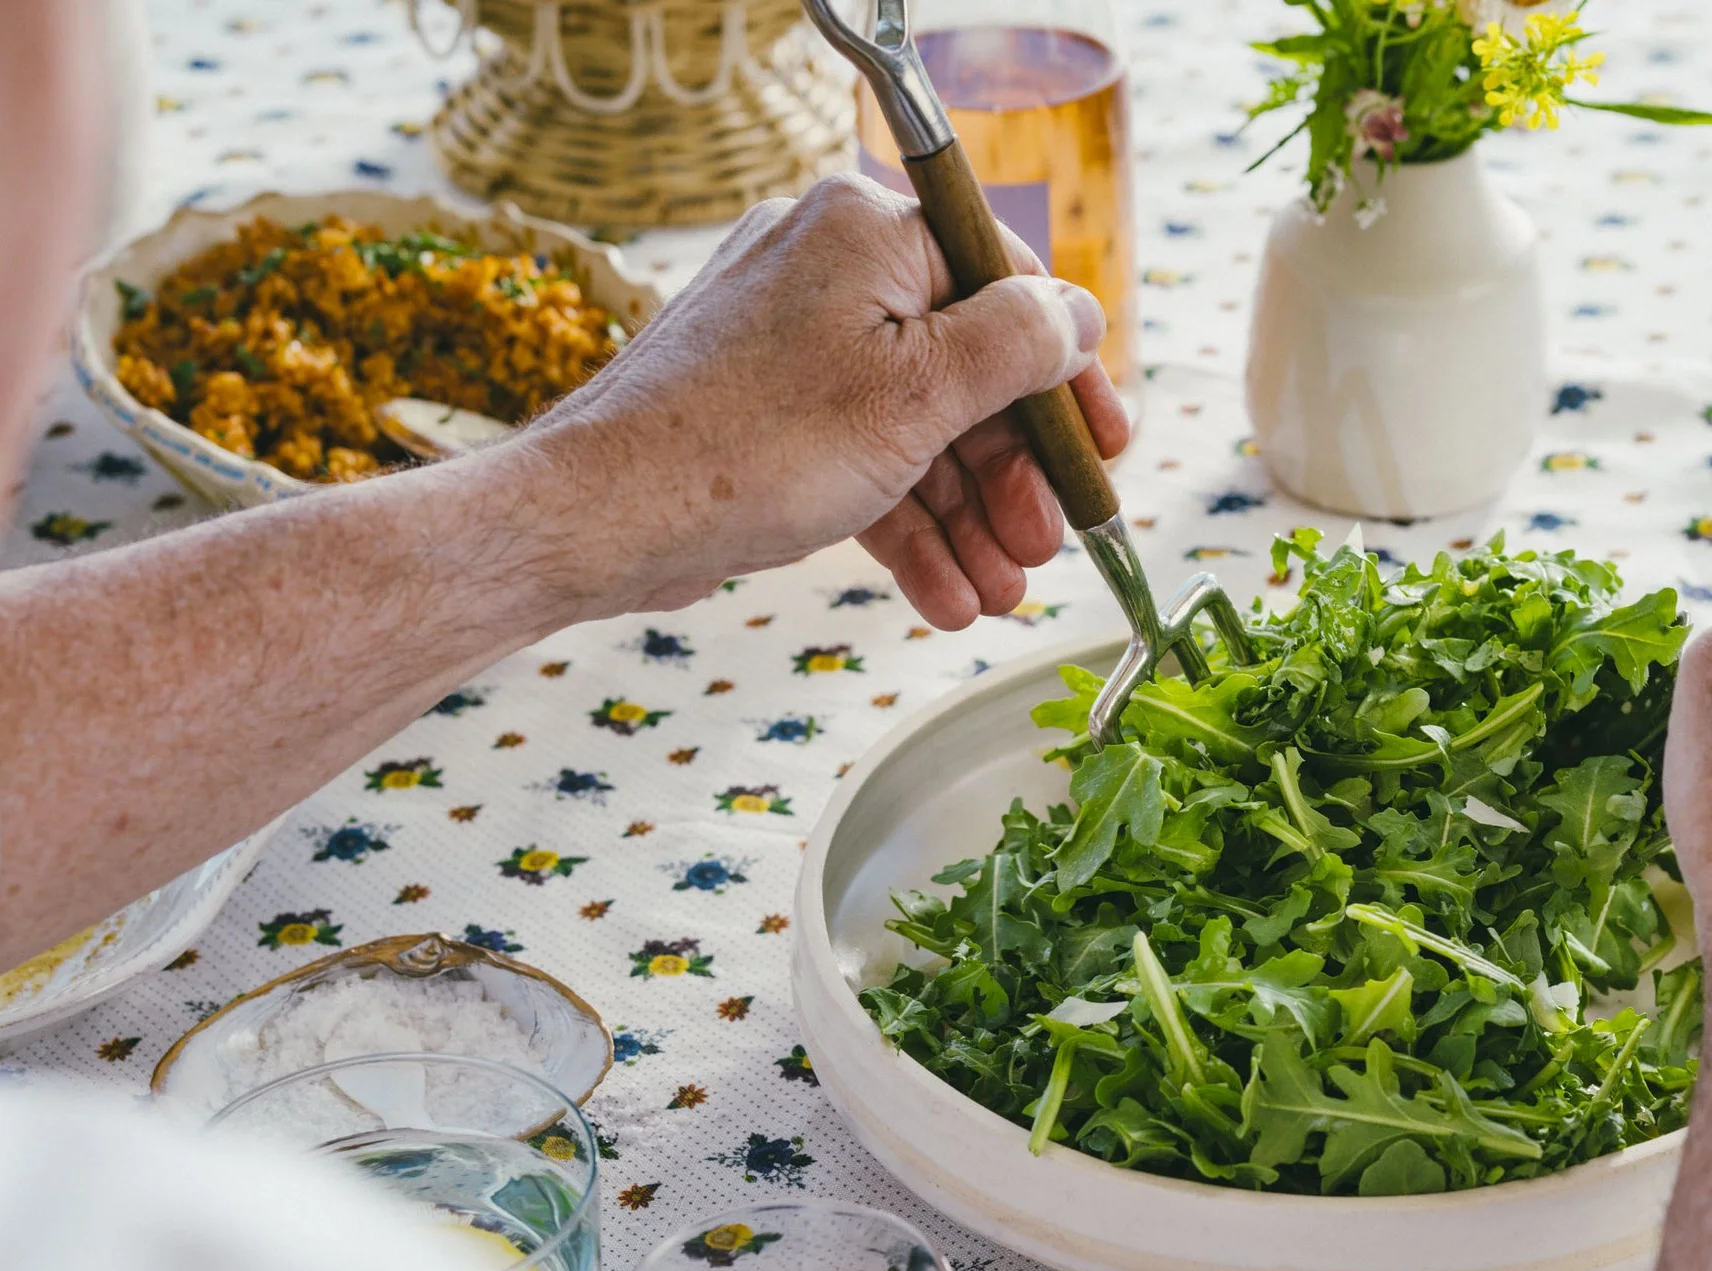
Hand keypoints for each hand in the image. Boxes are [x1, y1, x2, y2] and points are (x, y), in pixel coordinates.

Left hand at [513, 173, 1128, 627]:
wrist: (605, 519)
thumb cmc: (752, 447)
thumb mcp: (918, 395)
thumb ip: (1015, 346)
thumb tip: (1079, 314)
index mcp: (868, 232)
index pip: (1005, 285)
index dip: (1067, 375)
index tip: (1106, 445)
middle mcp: (828, 270)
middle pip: (963, 369)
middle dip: (1011, 475)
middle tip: (1045, 545)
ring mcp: (792, 344)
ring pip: (915, 429)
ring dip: (966, 520)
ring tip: (998, 594)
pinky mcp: (765, 411)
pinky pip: (861, 459)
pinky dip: (905, 527)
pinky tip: (945, 596)